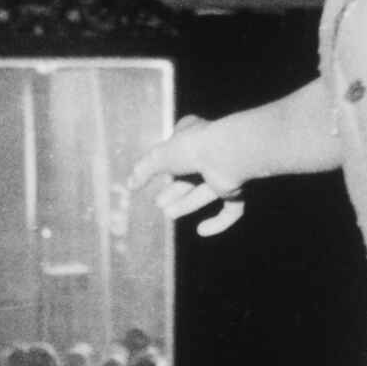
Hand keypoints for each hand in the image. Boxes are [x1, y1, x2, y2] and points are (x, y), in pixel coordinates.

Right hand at [130, 116, 249, 235]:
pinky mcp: (236, 190)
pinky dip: (218, 222)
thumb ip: (143, 170)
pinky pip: (229, 210)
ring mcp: (224, 171)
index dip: (165, 161)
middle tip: (159, 202)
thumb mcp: (159, 157)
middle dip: (174, 190)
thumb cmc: (192, 147)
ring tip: (168, 213)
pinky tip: (202, 231)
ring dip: (186, 204)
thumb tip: (130, 184)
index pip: (177, 148)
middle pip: (189, 176)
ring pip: (204, 192)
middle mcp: (210, 151)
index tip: (152, 174)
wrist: (227, 153)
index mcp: (193, 135)